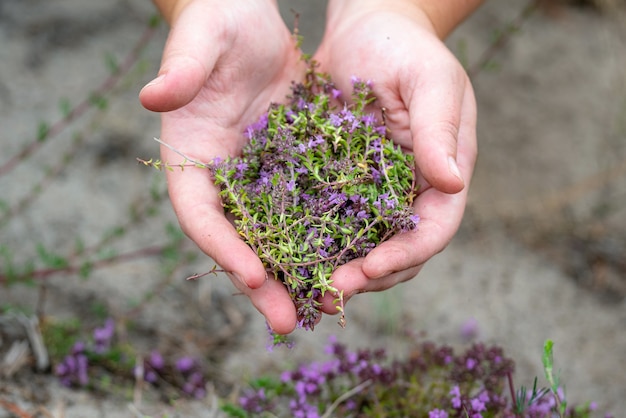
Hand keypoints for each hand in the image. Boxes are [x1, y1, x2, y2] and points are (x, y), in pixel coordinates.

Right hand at [139, 0, 304, 333]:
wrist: (247, 19)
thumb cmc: (217, 25)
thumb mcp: (200, 39)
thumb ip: (180, 67)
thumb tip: (153, 96)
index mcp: (191, 157)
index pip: (198, 212)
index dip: (221, 246)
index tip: (251, 274)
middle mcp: (221, 178)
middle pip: (237, 240)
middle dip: (260, 284)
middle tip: (287, 322)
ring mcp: (255, 178)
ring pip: (274, 236)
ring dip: (295, 274)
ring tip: (324, 307)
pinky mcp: (289, 170)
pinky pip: (306, 211)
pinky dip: (322, 240)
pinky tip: (349, 263)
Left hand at [313, 0, 477, 312]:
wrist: (365, 29)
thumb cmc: (404, 47)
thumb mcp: (429, 81)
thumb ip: (438, 130)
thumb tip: (453, 182)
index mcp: (442, 174)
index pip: (433, 230)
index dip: (405, 255)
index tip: (369, 269)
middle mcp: (410, 192)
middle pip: (398, 252)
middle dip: (367, 277)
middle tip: (329, 294)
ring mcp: (375, 192)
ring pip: (362, 246)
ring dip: (338, 271)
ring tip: (305, 289)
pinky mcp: (340, 184)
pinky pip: (328, 222)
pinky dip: (313, 244)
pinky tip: (285, 256)